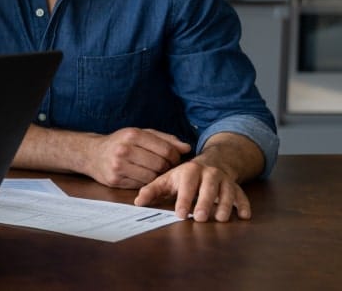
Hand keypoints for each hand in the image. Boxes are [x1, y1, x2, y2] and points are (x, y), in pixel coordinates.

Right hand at [83, 128, 190, 188]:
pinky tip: (142, 176)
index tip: (175, 159)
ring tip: (154, 171)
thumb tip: (186, 148)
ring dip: (157, 176)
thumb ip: (164, 139)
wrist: (91, 154)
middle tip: (166, 167)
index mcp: (132, 135)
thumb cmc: (120, 143)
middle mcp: (124, 149)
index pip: (166, 149)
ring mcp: (118, 166)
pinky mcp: (115, 179)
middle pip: (160, 164)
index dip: (175, 156)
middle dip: (167, 168)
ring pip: (152, 177)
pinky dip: (145, 182)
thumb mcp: (140, 134)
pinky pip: (140, 185)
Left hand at [134, 159, 250, 221]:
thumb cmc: (185, 176)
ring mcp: (224, 180)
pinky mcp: (236, 187)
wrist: (213, 162)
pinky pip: (242, 195)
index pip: (187, 185)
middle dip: (204, 203)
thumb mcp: (168, 179)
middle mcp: (209, 173)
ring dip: (225, 205)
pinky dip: (244, 205)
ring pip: (227, 192)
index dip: (183, 200)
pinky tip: (244, 215)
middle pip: (208, 188)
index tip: (180, 214)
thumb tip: (137, 203)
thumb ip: (152, 190)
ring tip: (221, 219)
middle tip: (200, 218)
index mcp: (190, 171)